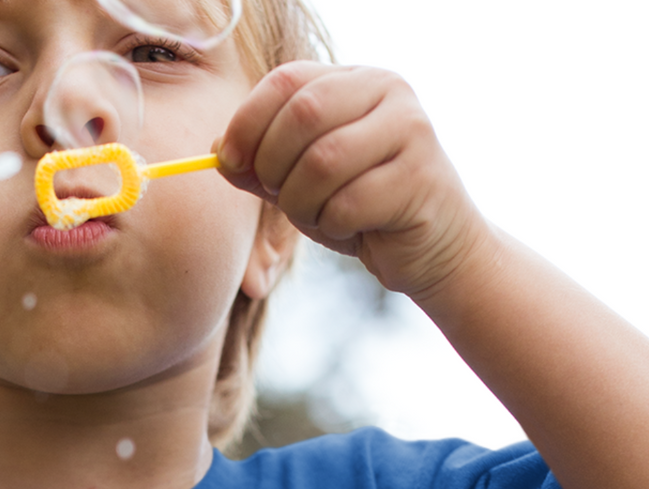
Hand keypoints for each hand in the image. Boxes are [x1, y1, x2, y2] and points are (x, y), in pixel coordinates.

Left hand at [217, 63, 489, 299]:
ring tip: (317, 216)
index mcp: (354, 79)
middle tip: (280, 195)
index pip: (287, 80)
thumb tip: (217, 151)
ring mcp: (410, 130)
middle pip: (303, 115)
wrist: (431, 247)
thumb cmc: (362, 210)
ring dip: (302, 203)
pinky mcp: (420, 177)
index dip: (247, 121)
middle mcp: (387, 90)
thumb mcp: (301, 183)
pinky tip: (351, 229)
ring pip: (323, 162)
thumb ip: (261, 164)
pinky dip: (333, 226)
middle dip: (274, 166)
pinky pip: (349, 203)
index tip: (229, 160)